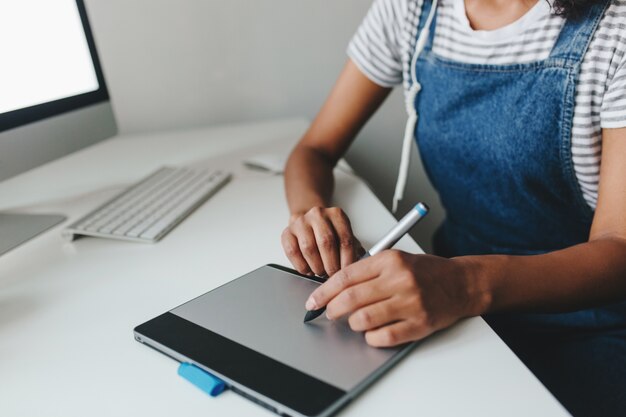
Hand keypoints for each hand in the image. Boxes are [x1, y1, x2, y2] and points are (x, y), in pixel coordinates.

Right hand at [281, 206, 363, 276]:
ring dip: (316, 266)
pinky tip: (308, 270)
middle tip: (333, 276)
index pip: (345, 239)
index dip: (347, 259)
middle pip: (326, 243)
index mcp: (336, 214)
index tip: (347, 272)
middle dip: (331, 265)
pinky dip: (302, 266)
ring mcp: (300, 222)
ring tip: (321, 272)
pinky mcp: (286, 232)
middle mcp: (318, 214)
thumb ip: (353, 249)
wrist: (309, 223)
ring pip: (308, 248)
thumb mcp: (344, 237)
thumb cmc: (330, 234)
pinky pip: (292, 252)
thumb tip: (361, 265)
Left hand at [305, 250, 487, 346]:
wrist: (461, 283)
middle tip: (329, 313)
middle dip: (333, 309)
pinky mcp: (420, 324)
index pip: (346, 276)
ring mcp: (411, 303)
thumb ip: (367, 271)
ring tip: (355, 321)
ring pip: (364, 319)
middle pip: (351, 298)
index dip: (325, 291)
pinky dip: (372, 337)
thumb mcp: (396, 260)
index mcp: (390, 260)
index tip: (314, 301)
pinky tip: (373, 332)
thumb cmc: (426, 272)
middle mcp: (400, 280)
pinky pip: (384, 337)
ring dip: (353, 323)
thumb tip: (334, 289)